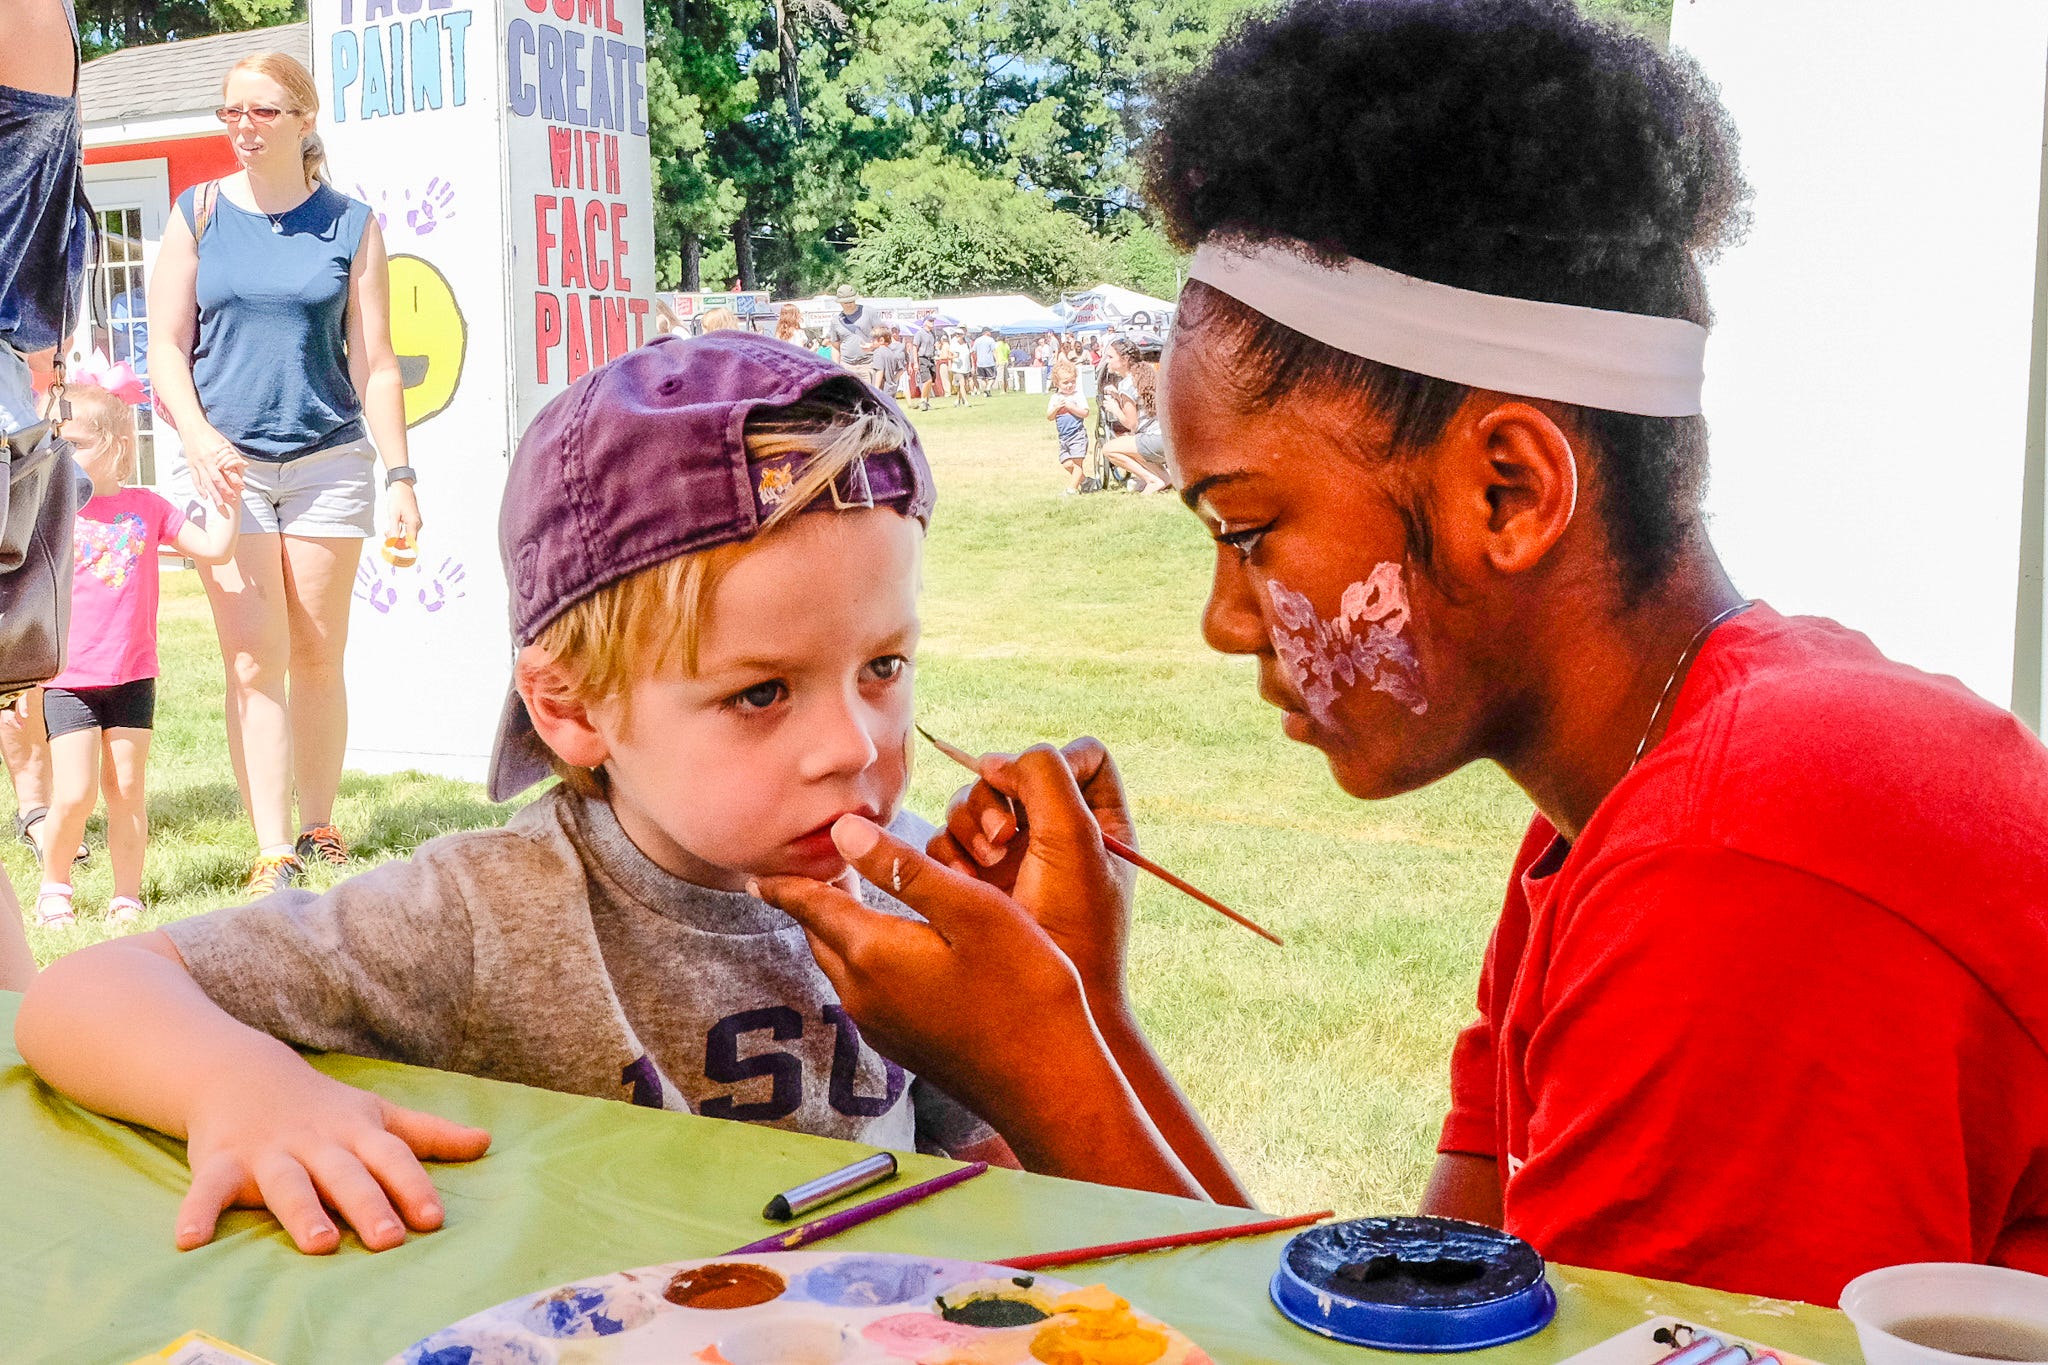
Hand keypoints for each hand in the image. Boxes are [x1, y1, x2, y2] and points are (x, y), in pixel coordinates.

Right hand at [178, 1055, 489, 1253]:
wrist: (242, 1072)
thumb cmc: (323, 1107)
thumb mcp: (377, 1114)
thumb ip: (429, 1133)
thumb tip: (486, 1143)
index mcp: (356, 1133)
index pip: (392, 1158)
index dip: (413, 1186)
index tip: (434, 1218)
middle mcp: (315, 1143)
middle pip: (345, 1175)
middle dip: (368, 1205)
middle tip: (390, 1240)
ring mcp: (267, 1152)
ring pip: (287, 1184)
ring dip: (302, 1212)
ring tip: (320, 1244)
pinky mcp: (219, 1162)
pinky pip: (206, 1189)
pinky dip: (197, 1212)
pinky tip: (189, 1242)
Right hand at [183, 427, 246, 507]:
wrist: (192, 427)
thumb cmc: (210, 434)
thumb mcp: (225, 443)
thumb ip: (233, 456)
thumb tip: (244, 465)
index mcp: (217, 455)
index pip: (228, 471)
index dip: (235, 480)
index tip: (242, 488)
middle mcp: (207, 461)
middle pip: (217, 480)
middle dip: (225, 490)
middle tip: (233, 499)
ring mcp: (198, 464)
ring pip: (206, 482)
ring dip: (213, 494)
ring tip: (219, 503)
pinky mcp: (190, 465)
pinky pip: (195, 479)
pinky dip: (200, 489)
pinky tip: (204, 496)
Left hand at [385, 482, 421, 542]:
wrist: (403, 488)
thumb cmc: (398, 499)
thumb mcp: (393, 515)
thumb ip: (393, 530)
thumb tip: (392, 543)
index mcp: (413, 523)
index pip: (409, 542)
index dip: (399, 546)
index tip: (390, 544)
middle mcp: (417, 524)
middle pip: (409, 541)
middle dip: (397, 541)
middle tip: (386, 536)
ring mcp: (417, 523)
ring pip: (408, 536)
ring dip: (397, 536)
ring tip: (388, 530)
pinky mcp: (414, 521)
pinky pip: (408, 531)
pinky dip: (400, 531)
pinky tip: (393, 527)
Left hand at [751, 815, 1108, 1133]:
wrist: (1049, 1085)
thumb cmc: (1022, 989)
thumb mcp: (971, 909)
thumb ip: (904, 868)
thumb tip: (841, 831)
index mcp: (872, 953)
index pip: (809, 905)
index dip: (785, 881)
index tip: (758, 868)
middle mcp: (862, 993)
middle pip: (821, 935)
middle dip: (812, 901)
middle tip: (812, 868)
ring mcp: (881, 1026)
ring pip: (842, 965)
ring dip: (840, 930)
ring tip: (850, 896)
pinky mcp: (903, 1045)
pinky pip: (865, 990)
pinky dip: (864, 958)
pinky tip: (894, 948)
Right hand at [932, 740, 1137, 1001]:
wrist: (1042, 998)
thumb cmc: (1073, 924)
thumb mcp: (1073, 838)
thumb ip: (1043, 778)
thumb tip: (996, 762)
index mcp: (1102, 822)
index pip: (1083, 756)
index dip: (1054, 763)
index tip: (1032, 792)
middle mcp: (1058, 833)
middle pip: (1013, 774)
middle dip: (998, 799)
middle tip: (1001, 839)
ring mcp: (1014, 855)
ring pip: (974, 803)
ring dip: (971, 825)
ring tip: (984, 864)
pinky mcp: (976, 879)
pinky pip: (948, 839)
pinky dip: (951, 853)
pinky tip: (964, 883)